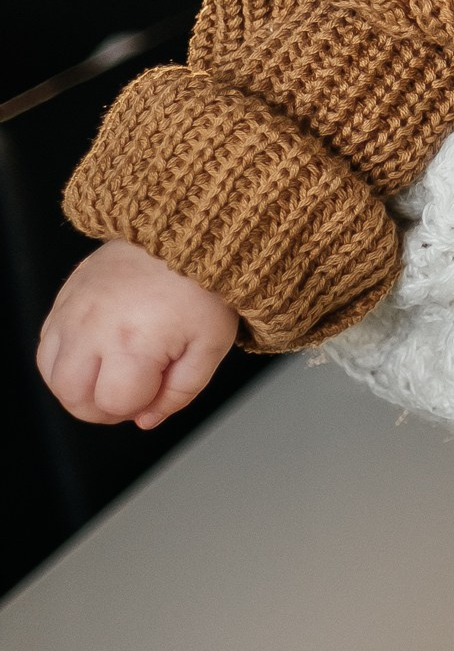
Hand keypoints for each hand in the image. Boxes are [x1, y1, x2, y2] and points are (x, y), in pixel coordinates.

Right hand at [37, 241, 239, 428]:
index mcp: (133, 342)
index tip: (155, 390)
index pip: (114, 404)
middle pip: (73, 396)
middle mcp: (94, 327)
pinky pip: (47, 342)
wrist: (185, 231)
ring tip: (110, 374)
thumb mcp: (210, 345)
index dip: (137, 407)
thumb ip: (180, 392)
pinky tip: (94, 351)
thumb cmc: (202, 285)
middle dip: (101, 407)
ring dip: (77, 386)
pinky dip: (64, 358)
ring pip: (51, 373)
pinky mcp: (65, 295)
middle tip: (130, 392)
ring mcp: (74, 310)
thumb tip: (147, 419)